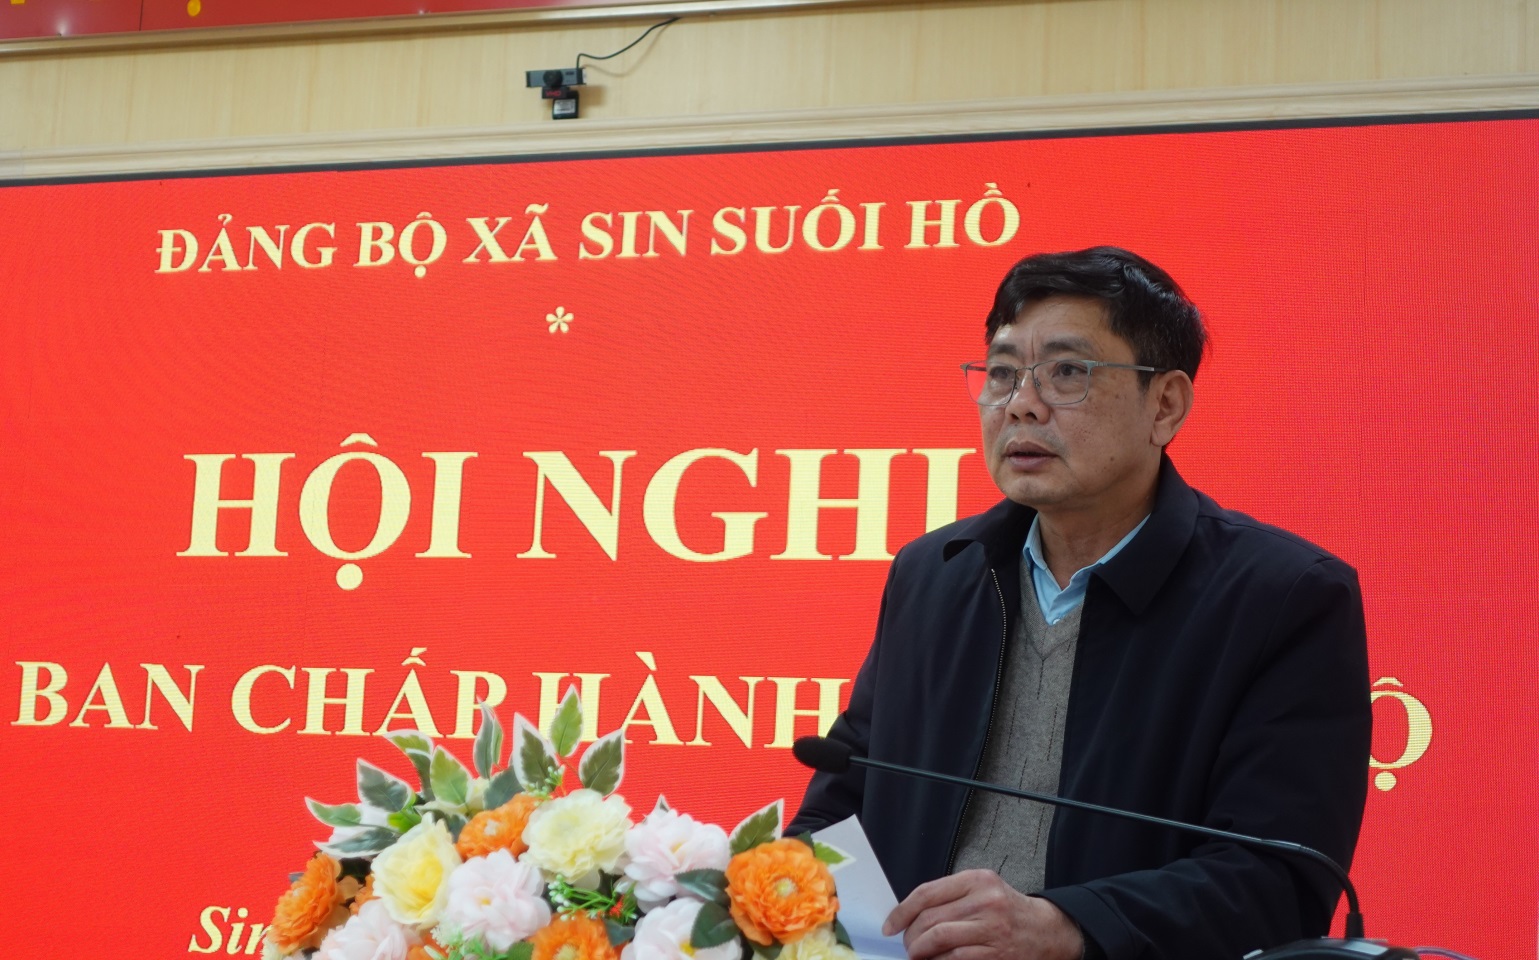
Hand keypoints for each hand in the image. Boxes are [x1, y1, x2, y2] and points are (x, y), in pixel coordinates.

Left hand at [882, 869, 1083, 959]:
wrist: (1048, 931)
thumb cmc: (1008, 911)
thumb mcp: (982, 890)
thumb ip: (950, 897)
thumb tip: (909, 915)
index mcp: (977, 880)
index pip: (927, 893)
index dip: (902, 911)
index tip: (891, 925)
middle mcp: (985, 901)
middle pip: (930, 918)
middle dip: (910, 935)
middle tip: (906, 944)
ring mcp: (992, 928)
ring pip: (939, 939)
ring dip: (920, 951)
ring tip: (916, 955)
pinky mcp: (996, 953)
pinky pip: (955, 959)